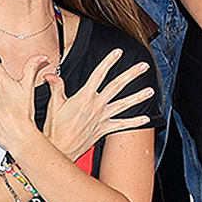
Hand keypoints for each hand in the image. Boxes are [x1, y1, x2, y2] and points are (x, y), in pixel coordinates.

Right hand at [39, 48, 157, 160]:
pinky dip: (134, 122)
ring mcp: (102, 118)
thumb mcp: (53, 105)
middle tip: (143, 66)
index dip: (109, 62)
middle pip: (117, 86)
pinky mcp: (103, 130)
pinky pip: (122, 125)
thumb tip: (51, 76)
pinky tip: (145, 119)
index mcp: (84, 97)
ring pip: (124, 105)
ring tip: (151, 91)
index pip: (99, 75)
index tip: (118, 52)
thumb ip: (55, 87)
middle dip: (131, 75)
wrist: (60, 150)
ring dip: (138, 97)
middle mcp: (96, 106)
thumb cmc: (54, 129)